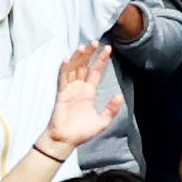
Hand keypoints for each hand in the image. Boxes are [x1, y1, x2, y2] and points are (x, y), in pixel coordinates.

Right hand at [38, 39, 124, 158]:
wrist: (66, 140)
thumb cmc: (82, 132)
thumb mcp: (101, 122)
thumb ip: (110, 109)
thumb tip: (119, 95)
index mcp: (90, 92)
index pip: (96, 72)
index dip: (101, 60)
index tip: (108, 49)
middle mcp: (80, 88)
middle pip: (85, 66)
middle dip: (90, 54)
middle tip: (95, 42)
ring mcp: (70, 89)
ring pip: (74, 69)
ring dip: (79, 58)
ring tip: (83, 47)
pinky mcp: (61, 93)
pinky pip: (63, 78)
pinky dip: (65, 68)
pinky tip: (68, 59)